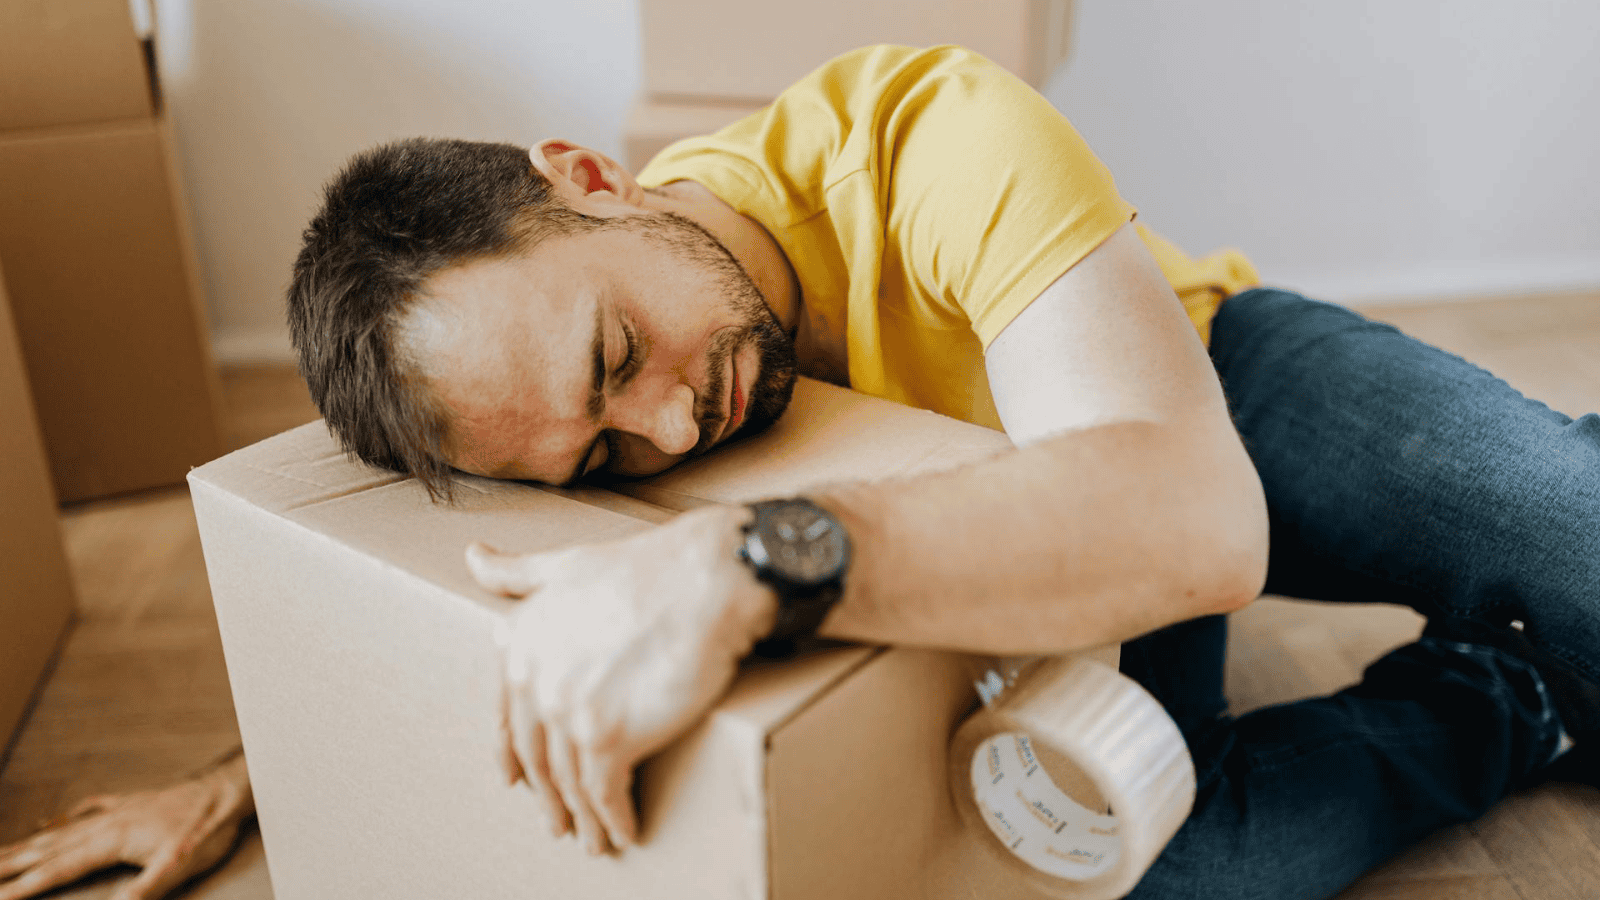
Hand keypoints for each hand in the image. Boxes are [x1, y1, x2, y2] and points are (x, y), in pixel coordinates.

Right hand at [0, 752, 252, 899]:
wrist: (227, 789)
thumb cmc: (207, 827)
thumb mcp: (179, 864)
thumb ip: (144, 889)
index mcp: (112, 840)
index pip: (59, 868)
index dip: (25, 886)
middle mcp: (106, 823)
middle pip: (48, 848)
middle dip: (10, 864)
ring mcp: (116, 811)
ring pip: (60, 831)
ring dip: (25, 845)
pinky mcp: (129, 804)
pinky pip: (85, 811)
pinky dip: (61, 820)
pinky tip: (46, 824)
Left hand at [468, 504, 774, 855]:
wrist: (704, 580)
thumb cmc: (648, 568)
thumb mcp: (567, 564)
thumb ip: (518, 572)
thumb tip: (473, 559)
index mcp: (521, 643)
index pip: (509, 715)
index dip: (515, 753)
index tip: (520, 780)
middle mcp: (535, 680)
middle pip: (536, 755)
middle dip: (548, 795)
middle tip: (557, 820)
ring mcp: (568, 712)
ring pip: (568, 781)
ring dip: (581, 817)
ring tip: (594, 839)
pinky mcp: (609, 737)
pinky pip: (605, 793)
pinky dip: (614, 819)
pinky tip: (625, 831)